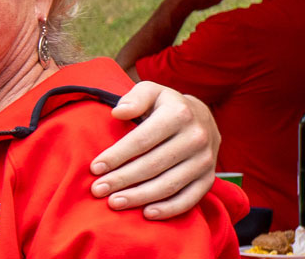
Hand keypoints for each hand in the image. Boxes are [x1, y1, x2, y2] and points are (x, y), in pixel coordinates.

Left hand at [90, 81, 219, 219]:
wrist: (202, 117)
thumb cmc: (165, 105)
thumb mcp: (151, 91)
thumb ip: (134, 98)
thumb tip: (118, 112)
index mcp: (178, 114)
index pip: (142, 140)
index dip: (117, 155)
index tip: (95, 168)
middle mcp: (196, 137)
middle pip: (152, 165)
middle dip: (122, 179)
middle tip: (98, 190)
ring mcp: (205, 160)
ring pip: (169, 184)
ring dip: (140, 197)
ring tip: (114, 203)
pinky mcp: (209, 178)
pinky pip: (190, 198)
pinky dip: (169, 209)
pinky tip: (147, 214)